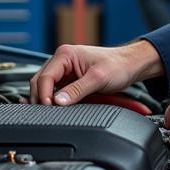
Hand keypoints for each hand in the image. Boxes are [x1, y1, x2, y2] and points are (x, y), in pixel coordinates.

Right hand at [29, 40, 162, 105]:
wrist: (130, 65)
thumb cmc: (118, 65)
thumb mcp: (98, 78)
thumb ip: (77, 90)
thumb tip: (58, 102)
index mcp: (65, 54)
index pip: (45, 77)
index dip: (44, 95)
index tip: (49, 108)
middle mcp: (62, 61)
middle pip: (39, 82)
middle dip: (40, 98)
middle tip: (46, 114)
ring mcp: (64, 71)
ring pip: (44, 87)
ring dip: (44, 99)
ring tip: (49, 113)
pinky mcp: (68, 80)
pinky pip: (53, 91)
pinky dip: (51, 99)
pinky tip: (52, 108)